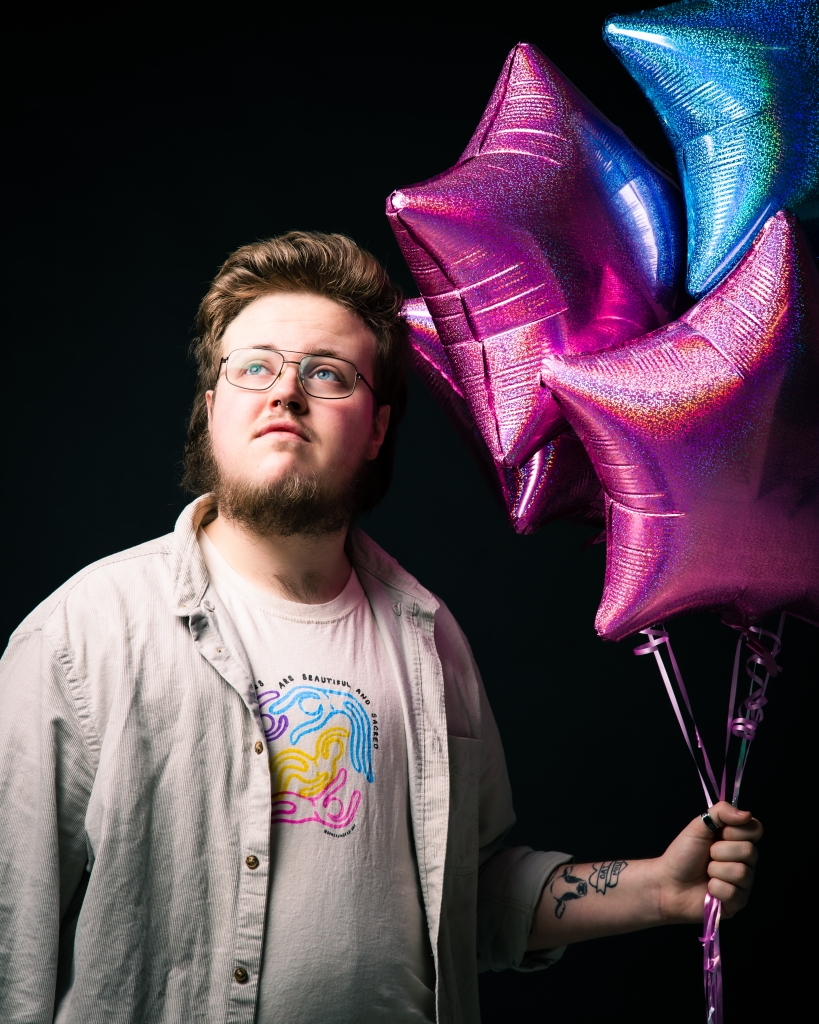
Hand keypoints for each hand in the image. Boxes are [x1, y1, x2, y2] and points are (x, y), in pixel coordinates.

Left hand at [654, 801, 762, 923]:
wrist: (668, 882)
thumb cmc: (683, 853)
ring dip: (715, 870)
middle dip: (720, 851)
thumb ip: (721, 812)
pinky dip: (715, 887)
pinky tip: (708, 888)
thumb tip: (747, 814)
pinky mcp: (738, 902)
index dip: (736, 830)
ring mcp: (743, 882)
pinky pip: (734, 892)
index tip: (719, 833)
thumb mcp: (698, 826)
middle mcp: (744, 861)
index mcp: (737, 840)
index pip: (756, 829)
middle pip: (749, 851)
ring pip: (741, 872)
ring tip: (706, 872)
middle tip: (708, 854)